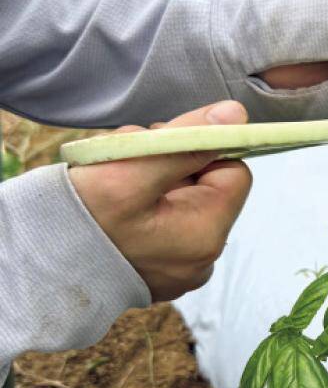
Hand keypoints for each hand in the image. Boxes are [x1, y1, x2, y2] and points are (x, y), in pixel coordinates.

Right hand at [69, 101, 252, 301]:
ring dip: (153, 180)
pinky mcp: (160, 271)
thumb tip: (235, 115)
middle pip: (206, 187)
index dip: (201, 149)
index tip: (161, 145)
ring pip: (183, 201)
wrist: (33, 267)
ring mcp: (181, 269)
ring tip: (112, 180)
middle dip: (172, 163)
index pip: (233, 172)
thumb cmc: (78, 218)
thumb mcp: (130, 168)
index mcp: (205, 236)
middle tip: (127, 158)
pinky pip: (165, 225)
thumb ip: (187, 140)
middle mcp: (202, 259)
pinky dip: (144, 206)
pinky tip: (113, 207)